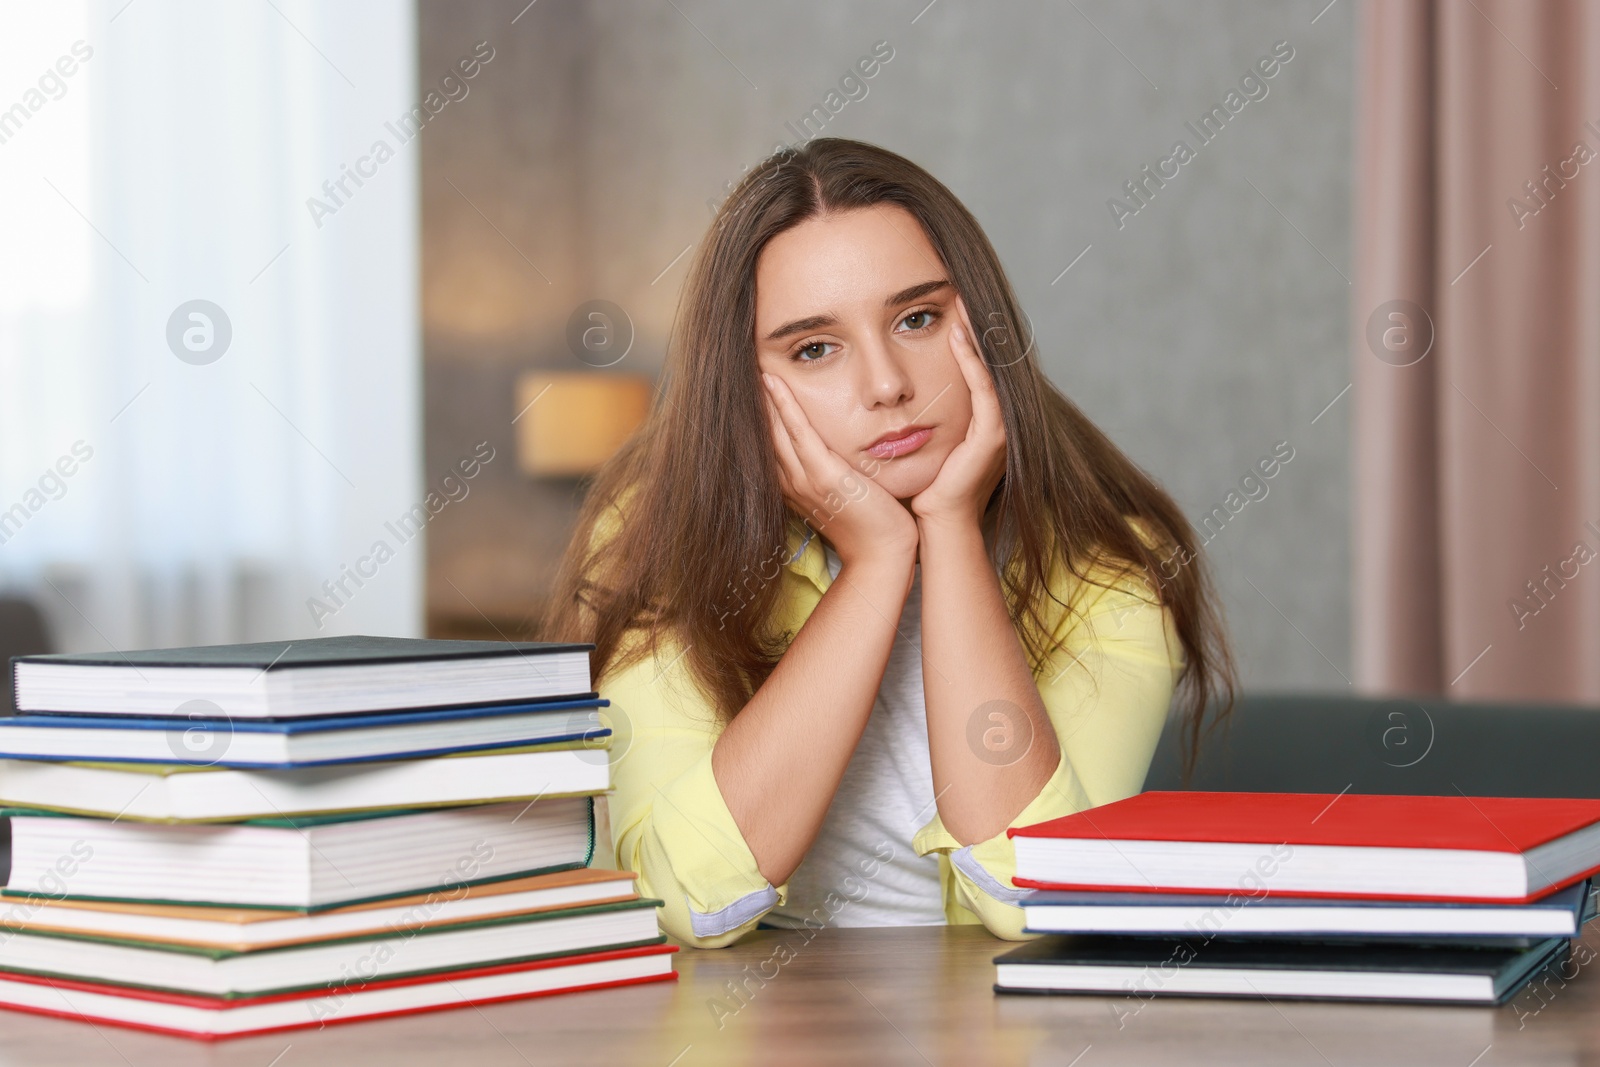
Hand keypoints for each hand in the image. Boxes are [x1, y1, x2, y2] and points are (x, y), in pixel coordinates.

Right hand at [762, 372, 918, 568]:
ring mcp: (805, 480)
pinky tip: (772, 382)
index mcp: (794, 486)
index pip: (768, 442)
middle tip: (742, 365)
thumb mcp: (846, 493)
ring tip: (751, 363)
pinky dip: (784, 405)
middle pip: (763, 433)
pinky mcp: (824, 476)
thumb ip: (833, 471)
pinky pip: (798, 432)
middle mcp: (791, 482)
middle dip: (752, 400)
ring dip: (762, 396)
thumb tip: (835, 448)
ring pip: (775, 429)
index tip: (750, 383)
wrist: (883, 554)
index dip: (757, 413)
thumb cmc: (872, 525)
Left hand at [908, 295, 1006, 525]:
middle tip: (960, 293)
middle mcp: (994, 420)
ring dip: (977, 337)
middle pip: (987, 363)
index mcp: (979, 421)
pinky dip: (973, 362)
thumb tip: (886, 396)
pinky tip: (959, 338)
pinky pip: (984, 390)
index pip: (975, 369)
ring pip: (990, 370)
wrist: (939, 526)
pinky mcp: (992, 437)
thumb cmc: (924, 489)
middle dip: (976, 328)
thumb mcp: (920, 444)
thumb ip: (914, 418)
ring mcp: (998, 428)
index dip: (966, 339)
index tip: (949, 308)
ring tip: (962, 305)